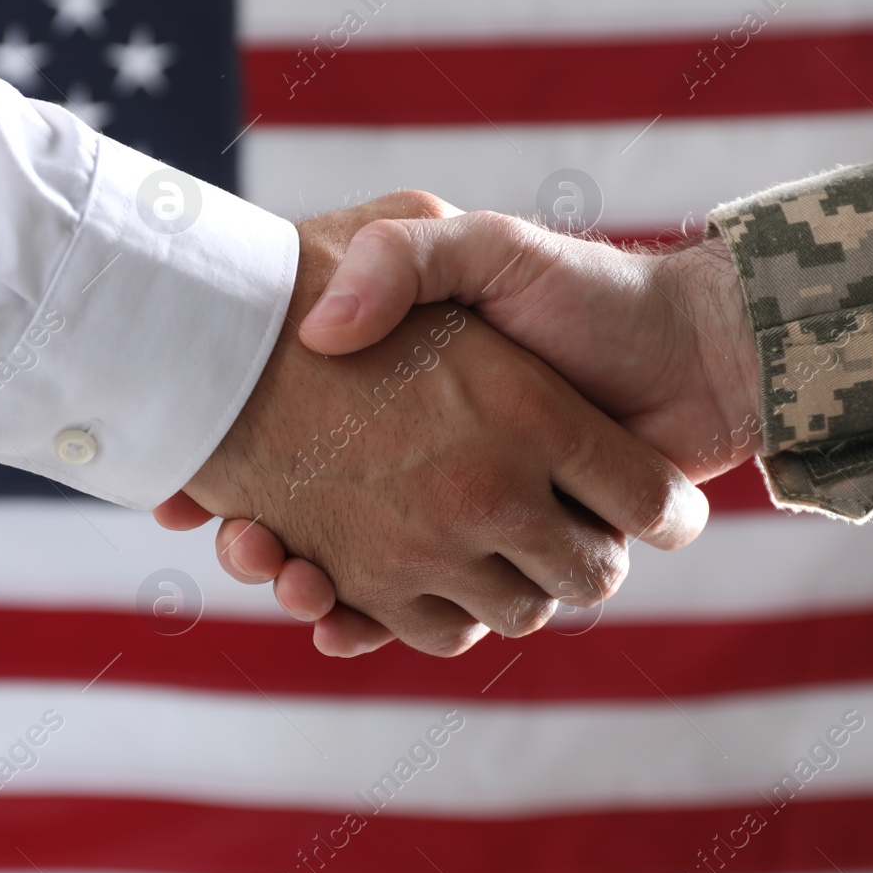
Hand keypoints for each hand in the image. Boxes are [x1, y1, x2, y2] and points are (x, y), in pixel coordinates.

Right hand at [156, 196, 708, 658]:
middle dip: (261, 551)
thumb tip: (320, 331)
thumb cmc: (581, 292)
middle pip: (305, 533)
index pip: (282, 458)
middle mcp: (423, 474)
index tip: (186, 497)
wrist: (686, 352)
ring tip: (281, 570)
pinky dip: (379, 626)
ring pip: (359, 584)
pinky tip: (333, 611)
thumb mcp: (480, 246)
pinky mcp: (504, 568)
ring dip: (311, 589)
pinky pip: (430, 620)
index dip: (231, 484)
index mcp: (407, 409)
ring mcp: (461, 527)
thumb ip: (402, 256)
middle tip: (233, 540)